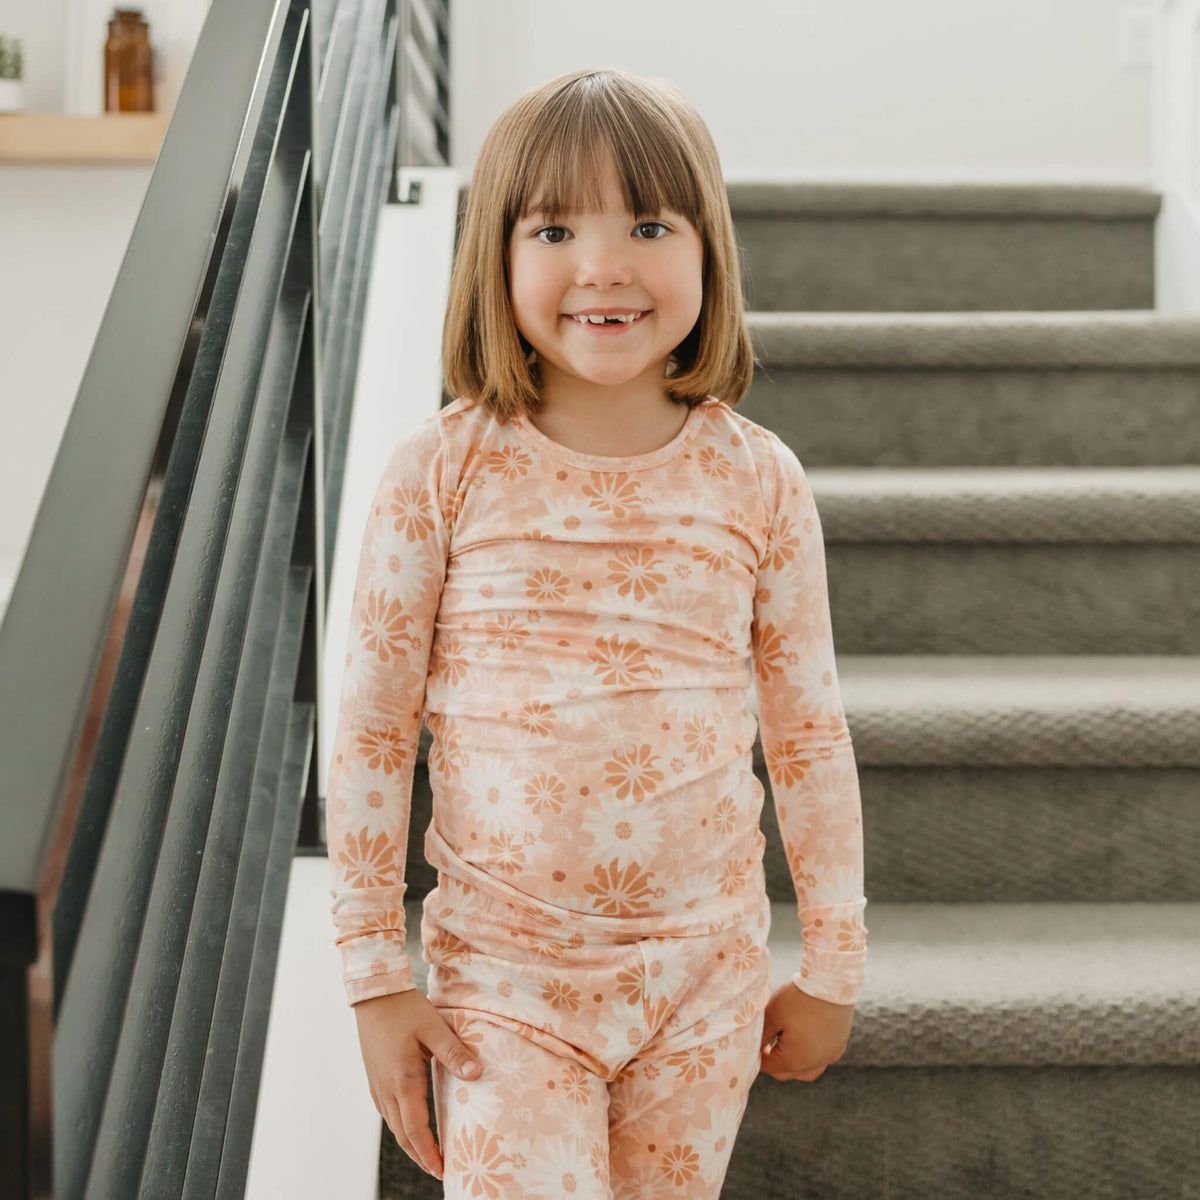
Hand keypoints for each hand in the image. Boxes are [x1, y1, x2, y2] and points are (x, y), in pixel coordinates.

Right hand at [353, 986, 482, 1179]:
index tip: (443, 1170)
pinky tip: (412, 1127)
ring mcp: (377, 1086)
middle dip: (421, 1156)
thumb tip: (476, 1074)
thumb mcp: (434, 1027)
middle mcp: (386, 1089)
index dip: (429, 1153)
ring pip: (394, 1126)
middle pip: (403, 1135)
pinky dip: (402, 1127)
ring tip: (430, 1156)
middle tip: (441, 1171)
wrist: (373, 995)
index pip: (415, 1129)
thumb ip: (454, 1052)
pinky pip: (388, 1113)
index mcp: (402, 1080)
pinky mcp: (375, 1079)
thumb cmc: (404, 1008)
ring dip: (411, 1144)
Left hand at [758, 980, 854, 1081]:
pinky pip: (822, 1060)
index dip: (758, 1055)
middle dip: (774, 1061)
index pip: (768, 1067)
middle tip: (768, 1040)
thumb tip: (755, 1049)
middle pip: (786, 1073)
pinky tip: (807, 1040)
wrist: (832, 984)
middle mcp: (813, 1065)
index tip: (754, 1040)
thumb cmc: (798, 998)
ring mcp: (828, 1057)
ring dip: (793, 1063)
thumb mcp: (772, 1015)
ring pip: (806, 1072)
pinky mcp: (839, 1047)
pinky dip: (812, 1056)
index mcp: (793, 1060)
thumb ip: (761, 1036)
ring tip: (786, 1043)